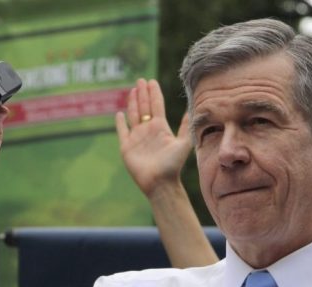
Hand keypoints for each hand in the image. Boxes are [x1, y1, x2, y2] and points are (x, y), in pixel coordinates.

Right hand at [115, 79, 191, 197]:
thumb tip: (192, 110)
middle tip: (141, 80)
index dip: (153, 93)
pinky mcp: (126, 147)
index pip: (156, 106)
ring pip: (133, 116)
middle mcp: (148, 131)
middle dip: (142, 94)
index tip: (152, 81)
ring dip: (132, 103)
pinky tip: (119, 113)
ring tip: (132, 90)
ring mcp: (136, 138)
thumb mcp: (183, 143)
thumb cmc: (173, 165)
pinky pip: (122, 131)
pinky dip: (120, 123)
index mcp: (160, 128)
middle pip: (144, 107)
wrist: (160, 182)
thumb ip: (185, 127)